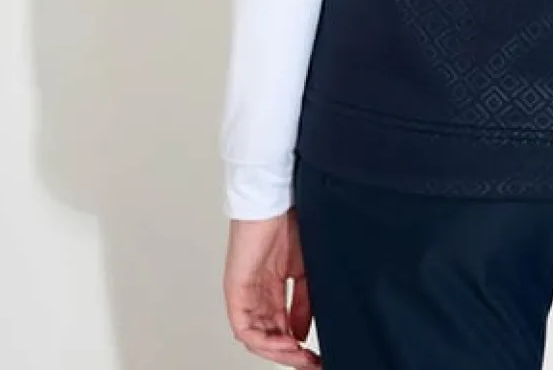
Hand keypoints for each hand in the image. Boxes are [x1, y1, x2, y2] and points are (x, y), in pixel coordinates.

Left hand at [222, 209, 319, 366]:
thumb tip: (302, 334)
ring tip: (299, 357)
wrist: (277, 199)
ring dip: (278, 351)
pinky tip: (283, 343)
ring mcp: (245, 294)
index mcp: (273, 289)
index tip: (316, 357)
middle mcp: (257, 295)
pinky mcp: (236, 291)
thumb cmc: (289, 223)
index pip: (282, 328)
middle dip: (290, 355)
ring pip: (256, 337)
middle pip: (269, 337)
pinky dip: (263, 340)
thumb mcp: (305, 270)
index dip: (298, 346)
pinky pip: (244, 326)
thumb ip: (304, 303)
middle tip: (310, 363)